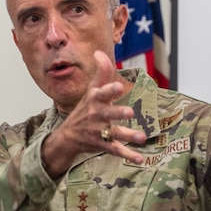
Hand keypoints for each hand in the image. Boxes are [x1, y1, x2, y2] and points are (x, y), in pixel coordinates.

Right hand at [41, 51, 146, 175]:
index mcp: (95, 100)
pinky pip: (116, 150)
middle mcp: (96, 115)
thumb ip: (100, 72)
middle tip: (130, 112)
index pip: (102, 93)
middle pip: (108, 114)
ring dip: (127, 136)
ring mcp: (99, 131)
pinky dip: (127, 155)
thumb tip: (99, 52)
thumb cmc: (84, 109)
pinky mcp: (102, 144)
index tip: (118, 86)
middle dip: (118, 113)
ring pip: (113, 133)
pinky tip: (139, 159)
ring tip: (141, 138)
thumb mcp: (91, 90)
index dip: (109, 90)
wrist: (68, 136)